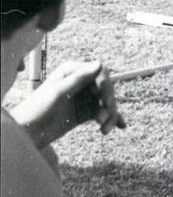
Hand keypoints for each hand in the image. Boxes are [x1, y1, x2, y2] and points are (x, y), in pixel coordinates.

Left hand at [11, 58, 125, 147]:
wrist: (27, 132)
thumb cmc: (37, 109)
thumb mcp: (58, 92)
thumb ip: (79, 78)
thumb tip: (100, 63)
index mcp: (72, 71)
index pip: (99, 72)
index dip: (106, 86)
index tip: (106, 100)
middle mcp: (80, 82)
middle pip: (105, 89)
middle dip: (108, 103)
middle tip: (105, 118)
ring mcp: (83, 97)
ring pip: (105, 103)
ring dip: (109, 115)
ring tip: (104, 130)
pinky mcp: (84, 112)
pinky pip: (102, 113)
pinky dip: (111, 119)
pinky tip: (121, 126)